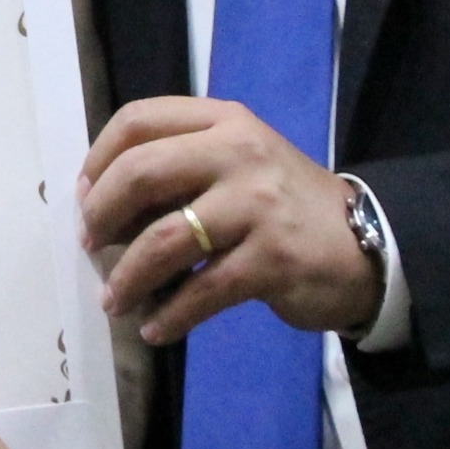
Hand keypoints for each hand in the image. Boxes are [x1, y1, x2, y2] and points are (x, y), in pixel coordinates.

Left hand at [78, 95, 377, 344]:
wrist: (365, 244)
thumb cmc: (283, 204)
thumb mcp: (237, 163)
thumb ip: (180, 167)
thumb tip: (100, 203)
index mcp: (223, 122)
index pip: (138, 120)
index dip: (98, 159)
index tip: (84, 195)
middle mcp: (239, 152)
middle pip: (140, 173)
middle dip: (101, 216)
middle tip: (89, 245)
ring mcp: (258, 205)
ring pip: (164, 239)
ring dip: (127, 277)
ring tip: (114, 300)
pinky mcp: (272, 259)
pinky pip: (201, 292)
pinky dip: (169, 316)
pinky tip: (156, 328)